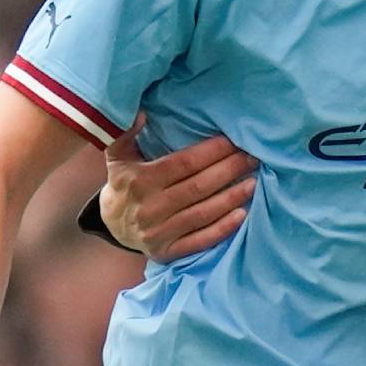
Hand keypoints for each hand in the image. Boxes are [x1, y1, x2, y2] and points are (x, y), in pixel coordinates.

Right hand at [102, 114, 255, 260]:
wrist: (111, 224)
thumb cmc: (124, 182)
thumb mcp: (118, 156)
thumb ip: (124, 133)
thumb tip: (141, 113)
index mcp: (140, 181)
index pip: (184, 164)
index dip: (212, 152)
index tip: (235, 141)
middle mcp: (149, 208)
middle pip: (198, 187)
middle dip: (229, 170)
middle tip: (253, 158)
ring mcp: (158, 233)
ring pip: (203, 213)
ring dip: (232, 198)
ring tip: (253, 182)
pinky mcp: (167, 252)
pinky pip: (199, 241)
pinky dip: (222, 229)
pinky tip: (242, 215)